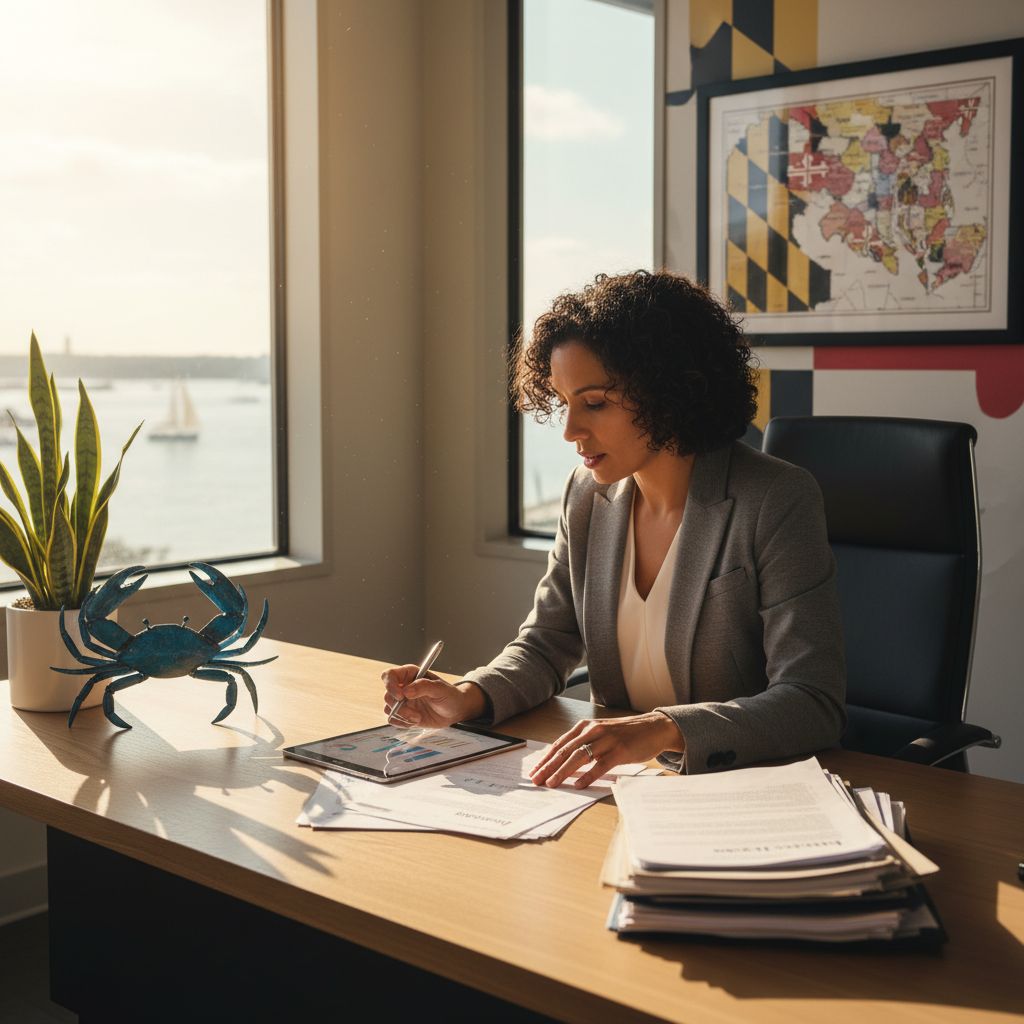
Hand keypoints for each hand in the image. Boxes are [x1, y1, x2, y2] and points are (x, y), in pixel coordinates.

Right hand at [381, 664, 484, 728]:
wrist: (455, 711)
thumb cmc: (450, 695)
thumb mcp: (440, 689)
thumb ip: (424, 686)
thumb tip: (407, 691)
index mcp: (410, 674)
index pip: (390, 675)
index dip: (391, 685)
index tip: (401, 696)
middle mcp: (403, 687)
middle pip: (387, 695)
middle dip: (399, 707)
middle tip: (414, 714)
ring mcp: (403, 701)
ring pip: (389, 709)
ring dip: (402, 716)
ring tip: (418, 718)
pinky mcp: (404, 714)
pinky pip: (393, 720)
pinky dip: (402, 723)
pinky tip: (416, 721)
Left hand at [529, 712, 683, 789]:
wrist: (653, 728)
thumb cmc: (625, 734)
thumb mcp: (600, 734)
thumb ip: (583, 743)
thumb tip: (562, 761)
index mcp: (586, 726)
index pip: (560, 744)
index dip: (545, 758)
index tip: (534, 771)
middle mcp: (593, 730)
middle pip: (565, 751)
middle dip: (548, 766)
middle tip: (536, 780)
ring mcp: (607, 740)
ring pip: (579, 757)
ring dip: (563, 771)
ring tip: (552, 783)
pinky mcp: (619, 750)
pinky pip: (600, 765)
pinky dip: (588, 775)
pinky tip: (578, 784)